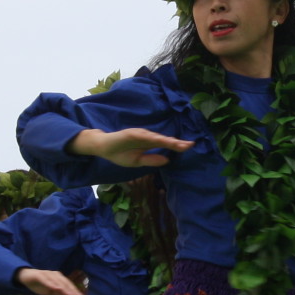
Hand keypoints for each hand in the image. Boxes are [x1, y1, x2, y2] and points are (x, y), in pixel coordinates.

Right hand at [17, 269, 83, 294]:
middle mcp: (54, 274)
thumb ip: (59, 293)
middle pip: (64, 282)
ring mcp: (47, 274)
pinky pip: (46, 280)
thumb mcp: (50, 291)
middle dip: (72, 289)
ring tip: (70, 294)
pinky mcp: (39, 275)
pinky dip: (52, 284)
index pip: (68, 284)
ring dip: (64, 287)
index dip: (74, 290)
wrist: (26, 277)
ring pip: (57, 281)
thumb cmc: (39, 284)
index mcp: (58, 278)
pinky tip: (56, 289)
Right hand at [70, 127, 192, 167]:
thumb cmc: (120, 154)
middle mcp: (147, 137)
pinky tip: (161, 140)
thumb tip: (168, 160)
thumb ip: (152, 160)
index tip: (190, 146)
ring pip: (157, 137)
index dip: (177, 145)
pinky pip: (144, 135)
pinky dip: (153, 137)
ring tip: (179, 144)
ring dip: (168, 140)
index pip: (166, 144)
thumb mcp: (137, 161)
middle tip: (191, 144)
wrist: (103, 147)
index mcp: (149, 144)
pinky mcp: (131, 133)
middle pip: (165, 140)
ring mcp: (139, 134)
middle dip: (177, 143)